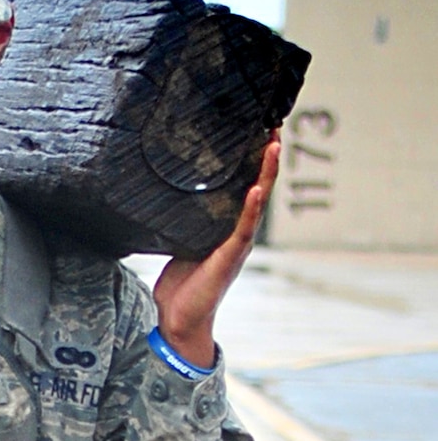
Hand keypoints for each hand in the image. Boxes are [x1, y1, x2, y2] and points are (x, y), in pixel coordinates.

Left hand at [153, 136, 279, 368]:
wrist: (179, 319)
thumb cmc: (181, 285)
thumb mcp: (180, 242)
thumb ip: (182, 220)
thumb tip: (167, 194)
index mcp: (227, 225)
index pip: (244, 183)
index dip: (252, 156)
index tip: (257, 125)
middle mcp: (238, 230)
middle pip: (259, 183)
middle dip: (268, 154)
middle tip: (274, 122)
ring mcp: (237, 243)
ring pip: (258, 200)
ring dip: (267, 173)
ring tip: (274, 145)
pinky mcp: (230, 256)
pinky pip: (243, 228)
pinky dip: (250, 208)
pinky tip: (256, 188)